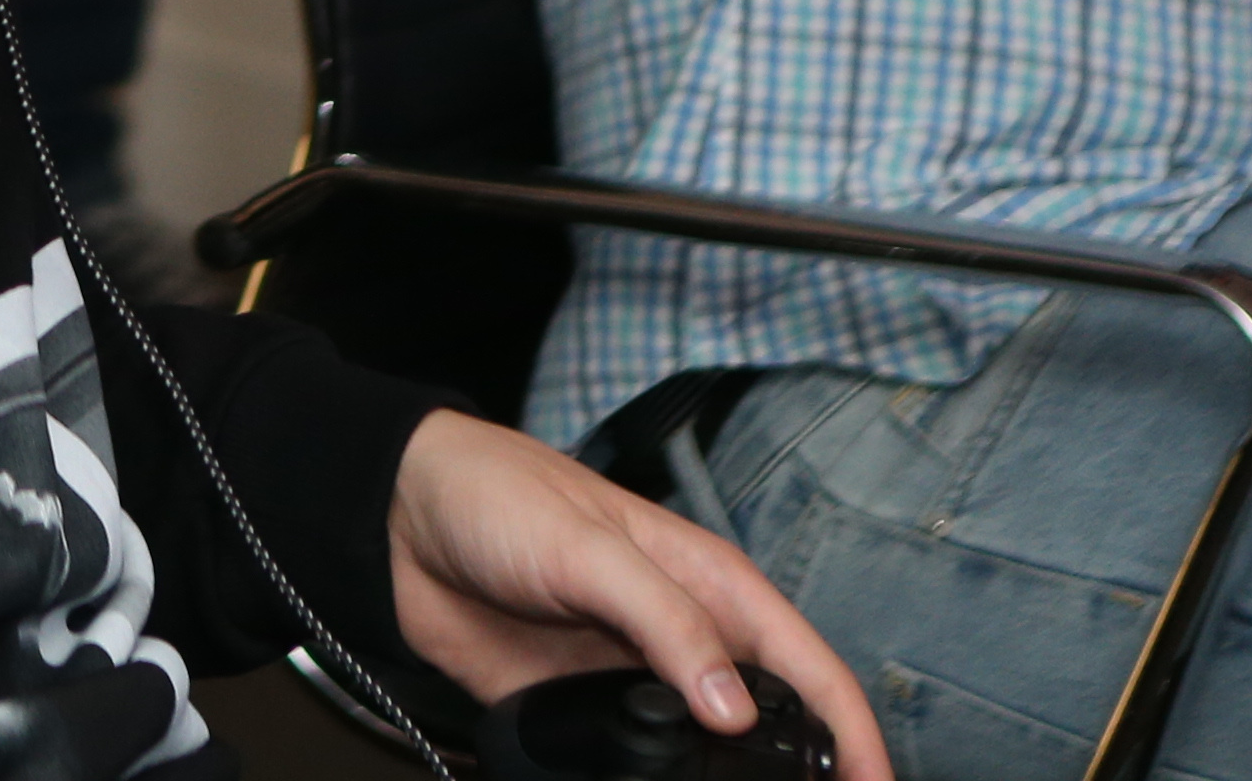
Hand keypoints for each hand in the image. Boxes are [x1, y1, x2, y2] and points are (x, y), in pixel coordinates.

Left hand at [384, 413, 888, 780]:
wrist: (395, 520)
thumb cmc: (499, 497)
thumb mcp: (590, 548)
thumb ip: (666, 621)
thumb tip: (737, 708)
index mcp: (712, 586)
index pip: (810, 667)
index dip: (855, 733)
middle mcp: (686, 640)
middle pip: (775, 722)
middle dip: (812, 772)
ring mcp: (637, 681)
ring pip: (711, 755)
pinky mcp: (581, 715)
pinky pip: (635, 767)